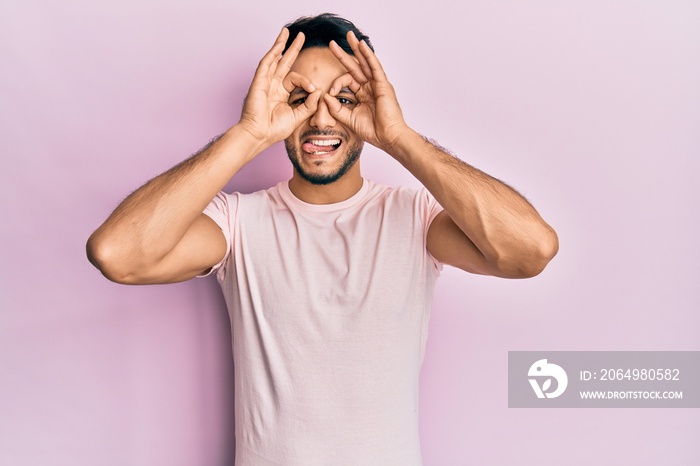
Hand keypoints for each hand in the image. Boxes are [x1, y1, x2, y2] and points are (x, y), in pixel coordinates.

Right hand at [238, 28, 321, 148]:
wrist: (259, 135)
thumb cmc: (274, 129)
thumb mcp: (298, 116)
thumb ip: (309, 104)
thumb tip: (319, 90)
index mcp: (281, 94)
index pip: (295, 79)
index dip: (306, 82)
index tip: (313, 90)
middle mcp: (273, 85)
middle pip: (284, 62)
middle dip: (292, 48)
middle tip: (300, 36)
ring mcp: (265, 82)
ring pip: (274, 58)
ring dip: (281, 44)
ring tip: (287, 31)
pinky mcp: (259, 82)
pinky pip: (266, 64)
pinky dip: (273, 53)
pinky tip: (279, 44)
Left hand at [324, 31, 409, 152]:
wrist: (387, 137)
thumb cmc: (373, 130)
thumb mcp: (349, 118)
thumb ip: (336, 108)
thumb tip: (325, 96)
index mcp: (363, 94)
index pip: (347, 81)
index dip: (336, 84)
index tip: (330, 93)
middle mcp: (370, 87)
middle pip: (355, 66)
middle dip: (344, 54)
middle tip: (332, 43)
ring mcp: (377, 84)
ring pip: (365, 62)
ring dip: (356, 49)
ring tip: (349, 36)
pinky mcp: (383, 85)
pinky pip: (375, 67)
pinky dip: (368, 55)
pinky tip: (362, 46)